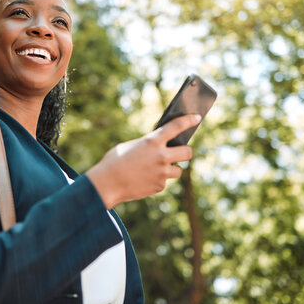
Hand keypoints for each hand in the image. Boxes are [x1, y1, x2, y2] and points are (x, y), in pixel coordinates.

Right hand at [86, 114, 200, 208]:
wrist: (107, 183)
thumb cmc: (114, 161)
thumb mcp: (131, 146)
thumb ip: (147, 145)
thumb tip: (159, 147)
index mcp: (152, 141)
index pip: (177, 126)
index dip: (189, 120)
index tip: (197, 118)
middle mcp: (161, 156)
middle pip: (187, 152)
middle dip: (186, 152)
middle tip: (181, 152)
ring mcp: (162, 173)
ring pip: (177, 171)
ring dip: (170, 169)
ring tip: (155, 169)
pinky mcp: (159, 186)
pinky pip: (163, 182)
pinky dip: (157, 181)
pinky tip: (144, 180)